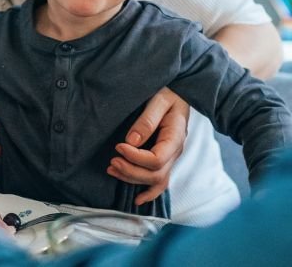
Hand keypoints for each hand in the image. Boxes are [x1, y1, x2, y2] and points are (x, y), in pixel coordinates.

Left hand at [107, 87, 188, 204]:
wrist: (180, 91)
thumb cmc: (170, 92)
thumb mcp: (159, 99)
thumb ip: (147, 120)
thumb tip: (132, 141)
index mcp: (175, 137)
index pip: (157, 159)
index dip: (135, 158)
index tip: (119, 147)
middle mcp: (176, 151)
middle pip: (155, 174)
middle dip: (131, 172)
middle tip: (112, 162)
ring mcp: (172, 157)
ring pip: (156, 181)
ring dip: (133, 179)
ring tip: (112, 170)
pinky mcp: (165, 158)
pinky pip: (160, 181)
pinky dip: (149, 192)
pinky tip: (136, 199)